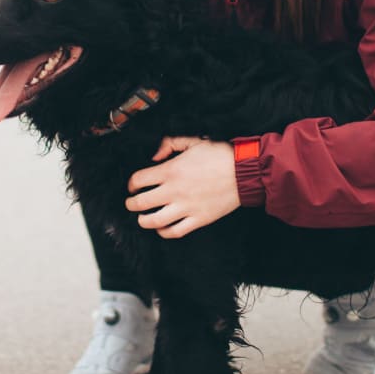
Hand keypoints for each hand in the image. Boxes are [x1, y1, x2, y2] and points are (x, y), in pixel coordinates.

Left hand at [125, 136, 239, 238]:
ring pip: (154, 221)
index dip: (130, 184)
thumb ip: (170, 144)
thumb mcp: (193, 141)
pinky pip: (175, 231)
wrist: (244, 172)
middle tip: (131, 203)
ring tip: (142, 218)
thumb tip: (155, 156)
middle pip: (140, 203)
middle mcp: (174, 191)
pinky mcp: (198, 219)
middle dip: (131, 204)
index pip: (138, 180)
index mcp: (171, 170)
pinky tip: (162, 228)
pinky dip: (164, 232)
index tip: (132, 187)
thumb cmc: (219, 155)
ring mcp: (186, 207)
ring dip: (143, 221)